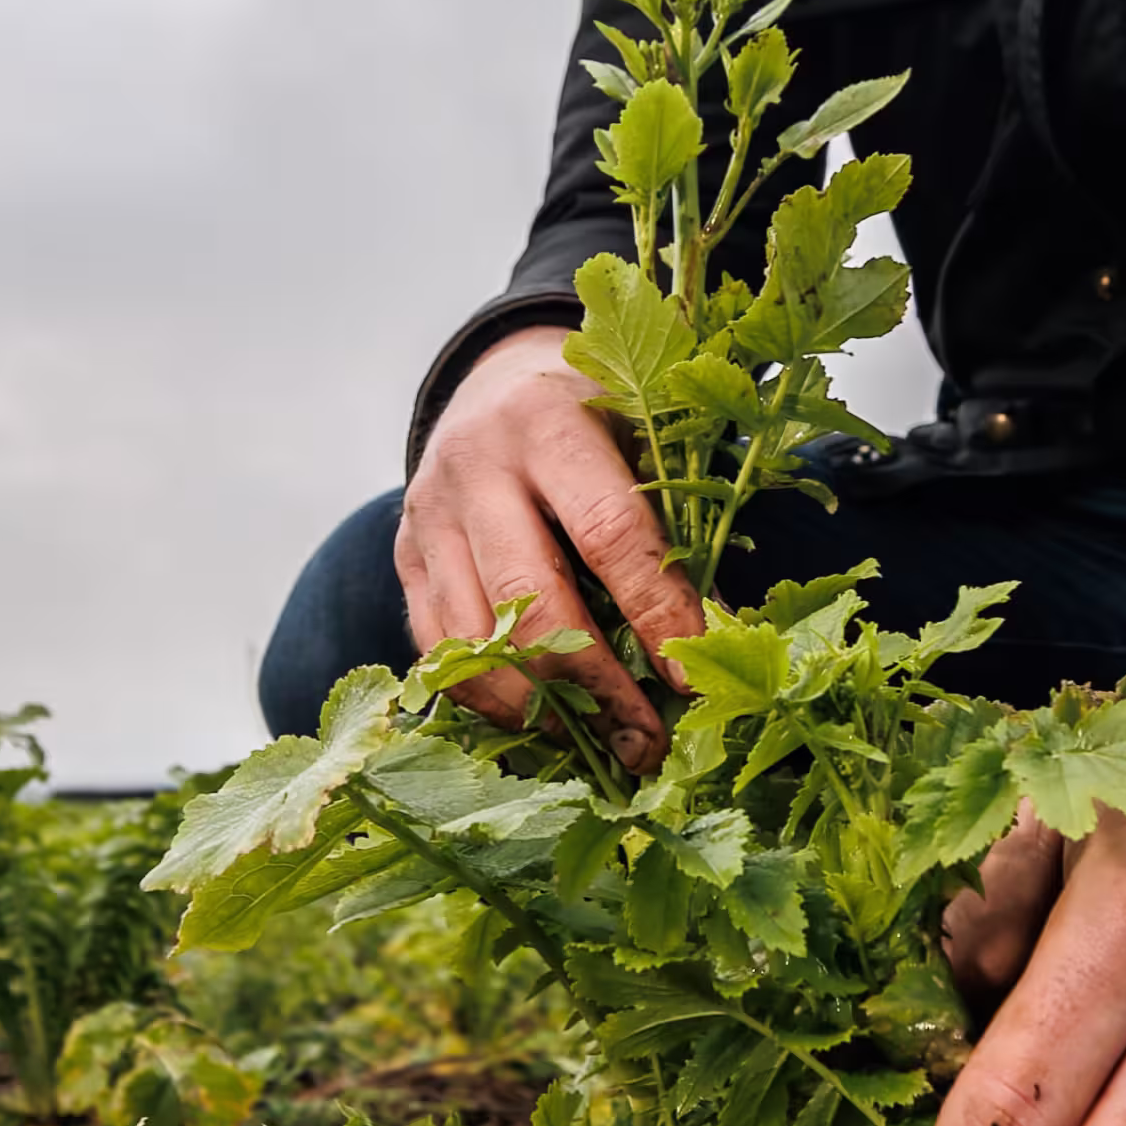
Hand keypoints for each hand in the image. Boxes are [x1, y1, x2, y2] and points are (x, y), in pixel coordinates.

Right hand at [396, 325, 708, 767]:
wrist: (497, 382)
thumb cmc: (597, 417)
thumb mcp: (646, 434)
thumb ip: (678, 518)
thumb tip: (721, 634)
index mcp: (548, 424)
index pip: (607, 533)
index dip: (653, 611)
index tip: (690, 677)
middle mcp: (475, 468)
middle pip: (528, 600)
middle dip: (595, 683)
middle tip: (646, 739)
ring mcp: (427, 517)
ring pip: (472, 638)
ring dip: (540, 707)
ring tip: (600, 742)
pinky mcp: (404, 559)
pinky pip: (437, 650)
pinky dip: (489, 697)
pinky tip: (544, 724)